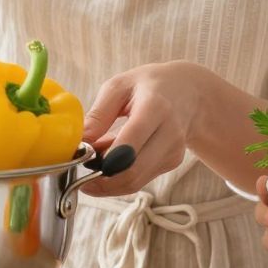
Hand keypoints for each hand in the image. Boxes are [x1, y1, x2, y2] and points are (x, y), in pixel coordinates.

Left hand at [79, 61, 228, 196]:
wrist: (188, 92)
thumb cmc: (147, 86)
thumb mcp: (118, 87)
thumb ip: (98, 115)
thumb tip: (78, 144)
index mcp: (155, 107)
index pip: (129, 145)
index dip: (104, 162)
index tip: (80, 163)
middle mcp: (169, 132)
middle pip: (132, 172)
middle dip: (101, 180)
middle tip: (80, 173)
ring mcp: (174, 151)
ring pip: (135, 181)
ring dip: (109, 179)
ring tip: (96, 159)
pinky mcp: (172, 162)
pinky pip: (140, 178)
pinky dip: (121, 174)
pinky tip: (114, 157)